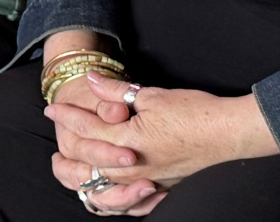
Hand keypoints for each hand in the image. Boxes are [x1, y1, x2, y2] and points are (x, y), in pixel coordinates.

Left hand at [46, 71, 277, 189]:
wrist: (226, 133)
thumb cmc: (194, 111)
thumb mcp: (152, 95)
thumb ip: (117, 91)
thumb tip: (91, 81)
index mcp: (128, 139)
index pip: (88, 127)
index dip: (68, 116)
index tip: (52, 108)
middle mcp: (132, 165)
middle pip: (89, 159)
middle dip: (69, 147)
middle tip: (54, 140)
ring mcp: (145, 178)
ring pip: (103, 184)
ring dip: (83, 175)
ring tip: (68, 168)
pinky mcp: (158, 184)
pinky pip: (125, 198)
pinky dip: (109, 194)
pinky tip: (104, 188)